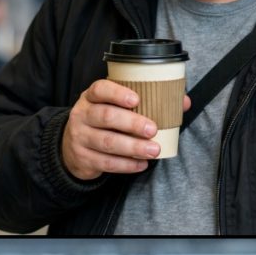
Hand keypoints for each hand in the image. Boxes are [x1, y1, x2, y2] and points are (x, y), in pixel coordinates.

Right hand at [61, 79, 191, 179]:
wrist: (73, 148)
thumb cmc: (102, 123)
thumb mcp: (114, 107)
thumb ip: (146, 102)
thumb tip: (182, 102)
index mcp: (91, 97)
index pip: (100, 89)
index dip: (117, 93)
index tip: (136, 99)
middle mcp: (82, 115)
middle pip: (105, 116)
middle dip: (132, 123)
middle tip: (153, 129)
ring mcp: (80, 137)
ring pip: (107, 142)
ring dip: (133, 147)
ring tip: (153, 150)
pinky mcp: (82, 158)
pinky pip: (106, 162)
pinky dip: (126, 165)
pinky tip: (141, 164)